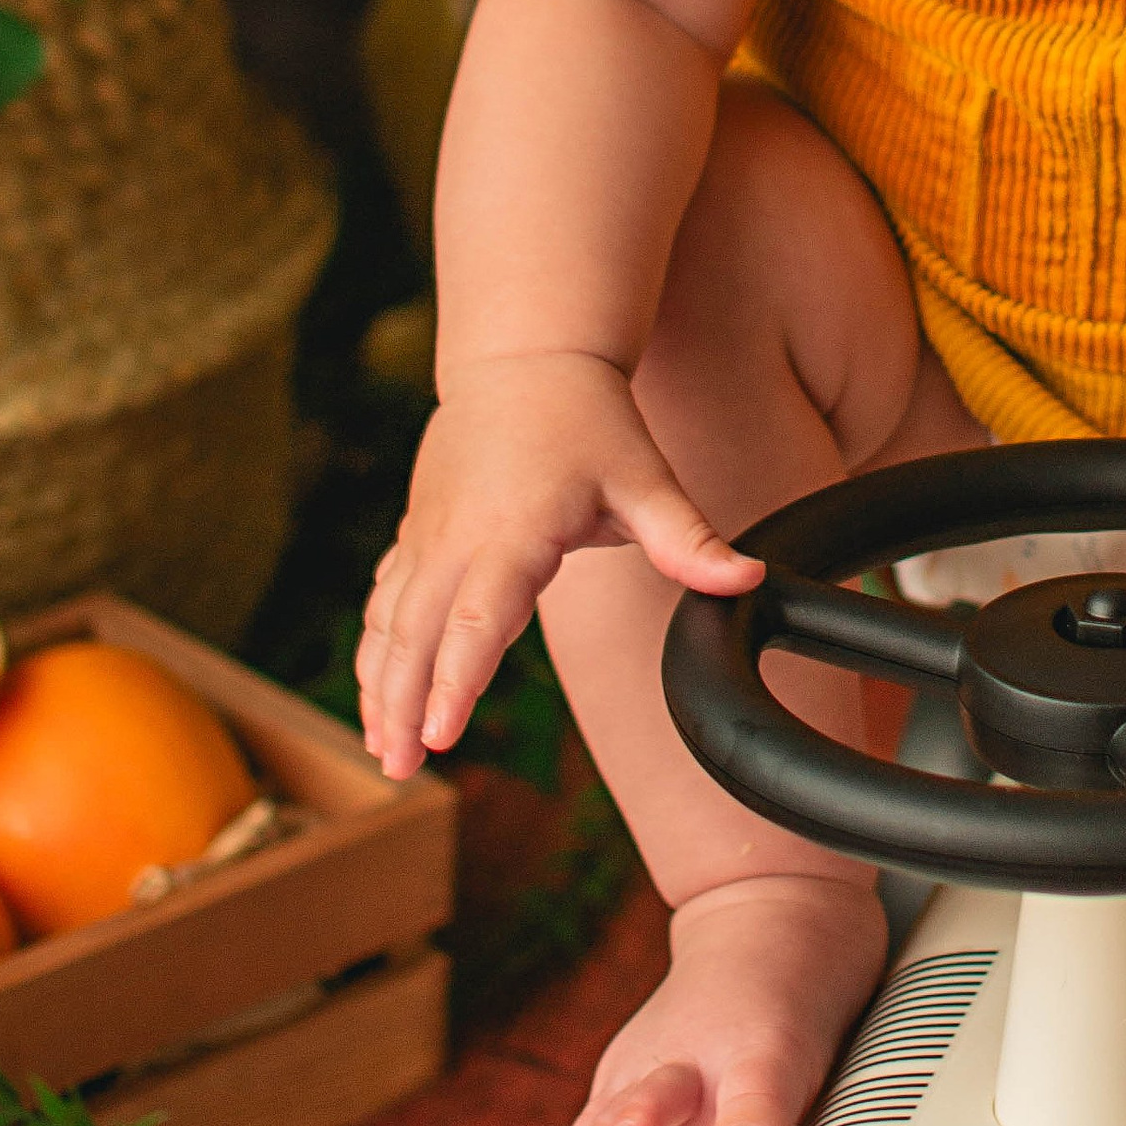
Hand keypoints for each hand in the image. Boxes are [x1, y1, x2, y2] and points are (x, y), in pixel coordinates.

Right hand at [357, 348, 761, 777]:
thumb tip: (751, 582)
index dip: (455, 682)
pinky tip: (375, 692)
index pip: (477, 620)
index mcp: (513, 533)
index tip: (439, 736)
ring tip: (381, 751)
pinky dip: (374, 649)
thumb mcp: (646, 477)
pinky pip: (384, 599)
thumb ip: (690, 540)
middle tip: (400, 768)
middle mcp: (457, 539)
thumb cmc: (590, 420)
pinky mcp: (417, 532)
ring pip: (389, 621)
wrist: (525, 357)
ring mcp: (428, 535)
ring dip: (379, 685)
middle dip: (402, 705)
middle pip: (416, 634)